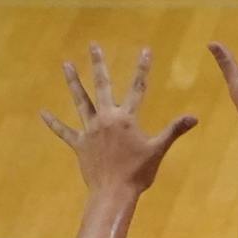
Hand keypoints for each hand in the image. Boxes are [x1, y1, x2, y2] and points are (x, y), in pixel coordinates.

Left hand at [41, 45, 196, 195]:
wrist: (114, 192)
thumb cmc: (139, 172)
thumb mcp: (158, 150)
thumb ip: (174, 130)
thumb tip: (194, 117)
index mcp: (125, 118)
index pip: (137, 88)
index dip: (143, 68)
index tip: (145, 50)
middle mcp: (106, 119)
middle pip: (102, 86)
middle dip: (99, 64)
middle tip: (93, 45)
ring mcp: (90, 130)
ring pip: (80, 101)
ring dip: (73, 82)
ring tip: (66, 64)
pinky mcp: (80, 144)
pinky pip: (64, 131)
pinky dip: (54, 123)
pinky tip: (43, 112)